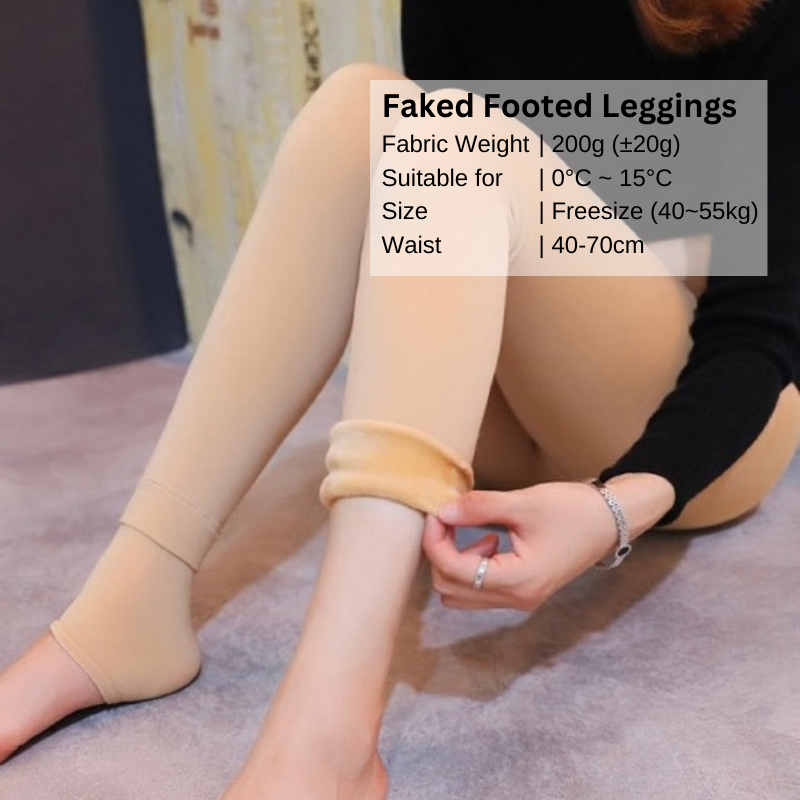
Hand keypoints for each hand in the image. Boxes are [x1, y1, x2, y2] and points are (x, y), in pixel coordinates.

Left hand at [422, 475, 673, 611]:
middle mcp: (516, 599)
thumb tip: (442, 512)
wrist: (613, 521)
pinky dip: (471, 566)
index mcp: (517, 581)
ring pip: (461, 593)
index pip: (453, 570)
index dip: (435, 540)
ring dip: (455, 562)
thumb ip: (479, 508)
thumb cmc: (574, 510)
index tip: (437, 512)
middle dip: (441, 552)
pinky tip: (489, 540)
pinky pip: (479, 590)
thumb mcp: (525, 503)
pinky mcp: (523, 592)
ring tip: (473, 531)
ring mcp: (520, 600)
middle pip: (449, 588)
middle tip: (451, 518)